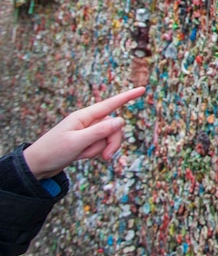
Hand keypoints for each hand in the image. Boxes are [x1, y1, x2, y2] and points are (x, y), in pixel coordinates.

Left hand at [23, 87, 145, 179]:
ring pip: (108, 137)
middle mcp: (88, 121)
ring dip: (100, 149)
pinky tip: (81, 156)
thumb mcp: (77, 142)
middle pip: (113, 127)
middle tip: (106, 157)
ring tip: (83, 156)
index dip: (127, 96)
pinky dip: (95, 152)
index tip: (143, 89)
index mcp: (84, 116)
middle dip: (112, 142)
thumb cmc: (53, 151)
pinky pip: (100, 145)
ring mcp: (87, 131)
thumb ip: (100, 132)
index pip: (110, 104)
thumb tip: (120, 121)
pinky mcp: (86, 141)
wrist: (37, 166)